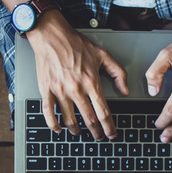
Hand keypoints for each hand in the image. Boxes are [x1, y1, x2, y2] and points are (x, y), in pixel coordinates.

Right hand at [27, 12, 128, 139]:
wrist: (52, 35)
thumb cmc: (75, 44)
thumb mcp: (103, 55)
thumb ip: (118, 73)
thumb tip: (125, 90)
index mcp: (91, 82)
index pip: (103, 112)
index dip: (109, 126)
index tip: (111, 133)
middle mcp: (76, 89)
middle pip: (89, 119)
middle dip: (96, 132)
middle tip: (99, 137)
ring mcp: (60, 91)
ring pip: (70, 120)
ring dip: (77, 130)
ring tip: (80, 133)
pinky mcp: (46, 90)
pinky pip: (49, 113)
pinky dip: (53, 124)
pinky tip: (58, 129)